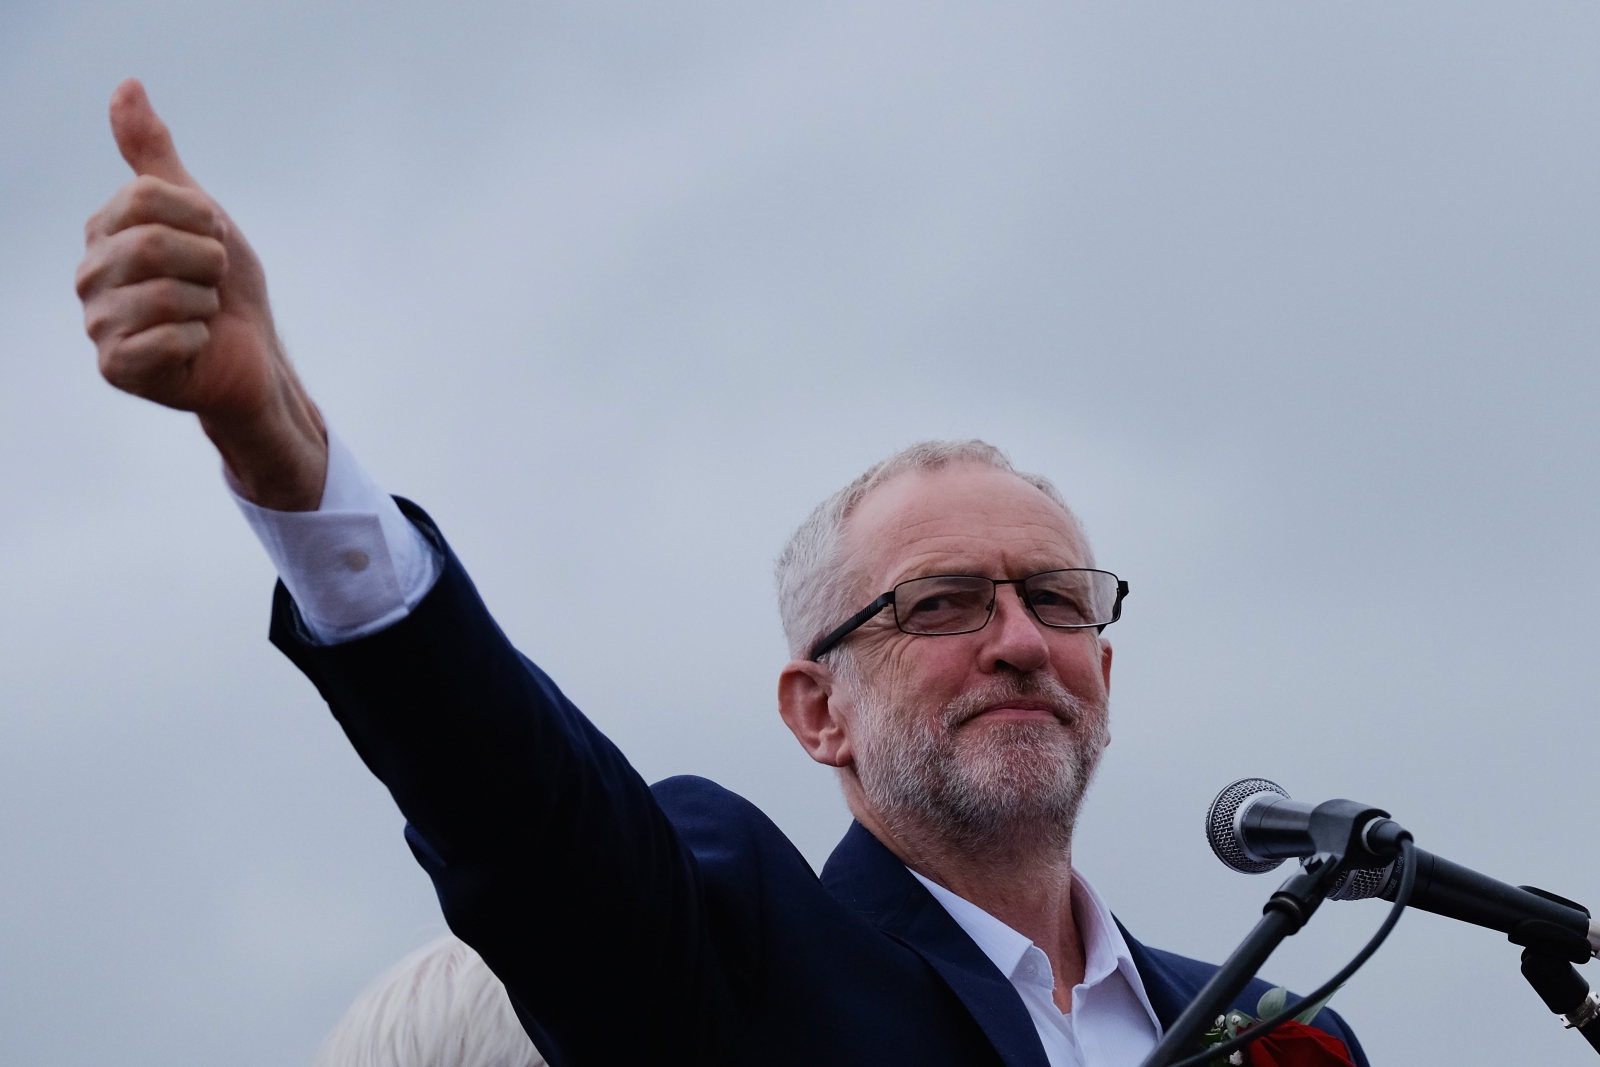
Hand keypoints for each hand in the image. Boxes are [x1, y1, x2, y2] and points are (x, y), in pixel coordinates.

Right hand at [76, 78, 326, 509]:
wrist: (252, 355)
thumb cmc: (224, 285)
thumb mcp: (198, 211)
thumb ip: (156, 156)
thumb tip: (126, 85)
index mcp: (103, 232)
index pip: (147, 197)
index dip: (201, 219)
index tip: (212, 241)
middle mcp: (89, 275)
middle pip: (152, 243)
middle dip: (207, 263)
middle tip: (212, 283)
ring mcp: (97, 322)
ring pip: (163, 294)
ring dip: (205, 304)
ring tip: (202, 315)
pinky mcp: (115, 367)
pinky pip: (166, 338)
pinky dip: (199, 338)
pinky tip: (195, 346)